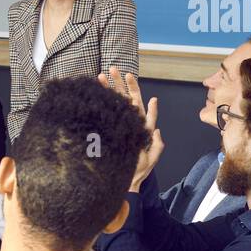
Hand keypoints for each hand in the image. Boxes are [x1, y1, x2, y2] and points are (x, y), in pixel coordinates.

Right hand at [96, 69, 162, 190]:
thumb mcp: (151, 159)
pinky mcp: (107, 132)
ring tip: (99, 77)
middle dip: (119, 84)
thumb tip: (157, 130)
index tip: (131, 79)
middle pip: (125, 99)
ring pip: (113, 104)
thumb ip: (156, 144)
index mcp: (140, 127)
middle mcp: (128, 124)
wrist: (123, 181)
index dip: (137, 93)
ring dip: (107, 90)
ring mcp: (117, 126)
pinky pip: (104, 116)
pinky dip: (99, 105)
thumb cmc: (137, 171)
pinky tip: (93, 95)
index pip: (140, 107)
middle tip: (112, 70)